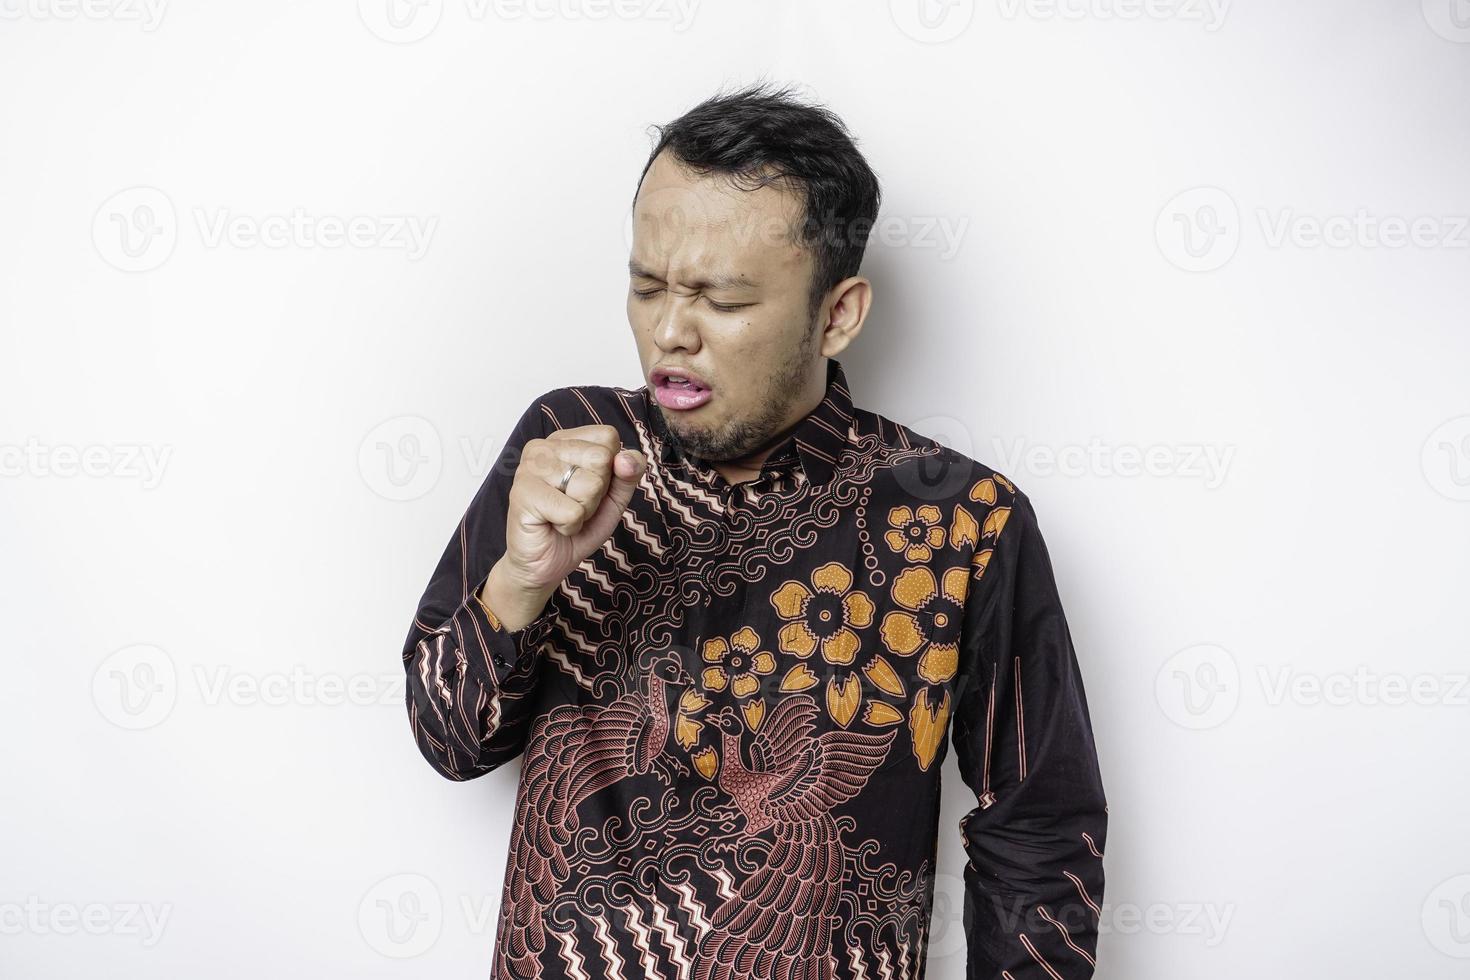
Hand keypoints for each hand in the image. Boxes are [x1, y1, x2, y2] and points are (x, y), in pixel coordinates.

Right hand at [482, 424, 646, 628]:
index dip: (609, 471)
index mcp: (564, 440)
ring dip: (583, 511)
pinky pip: (573, 511)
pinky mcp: (523, 493)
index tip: (586, 488)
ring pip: (590, 484)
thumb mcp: (613, 498)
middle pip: (601, 458)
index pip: (608, 437)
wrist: (544, 563)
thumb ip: (628, 473)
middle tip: (573, 505)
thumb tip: (628, 458)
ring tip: (562, 515)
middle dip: (596, 493)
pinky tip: (552, 525)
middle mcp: (543, 446)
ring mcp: (529, 467)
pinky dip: (570, 526)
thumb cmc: (576, 525)